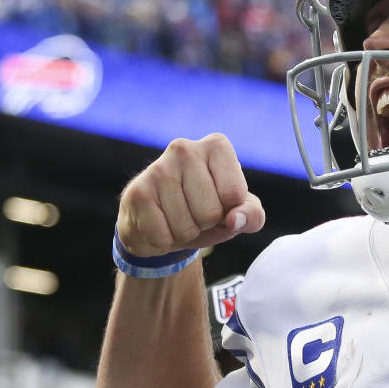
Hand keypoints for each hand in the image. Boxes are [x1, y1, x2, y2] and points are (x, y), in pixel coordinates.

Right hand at [117, 133, 264, 256]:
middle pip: (211, 212)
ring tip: (177, 218)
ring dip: (184, 233)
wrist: (161, 223)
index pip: (235, 194)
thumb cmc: (208, 211)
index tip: (220, 203)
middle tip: (194, 213)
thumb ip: (252, 215)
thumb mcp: (240, 213)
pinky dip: (164, 241)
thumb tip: (235, 219)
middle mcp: (185, 149)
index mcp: (217, 146)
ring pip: (186, 227)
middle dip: (206, 224)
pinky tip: (159, 224)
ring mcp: (157, 169)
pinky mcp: (137, 192)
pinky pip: (162, 236)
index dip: (230, 210)